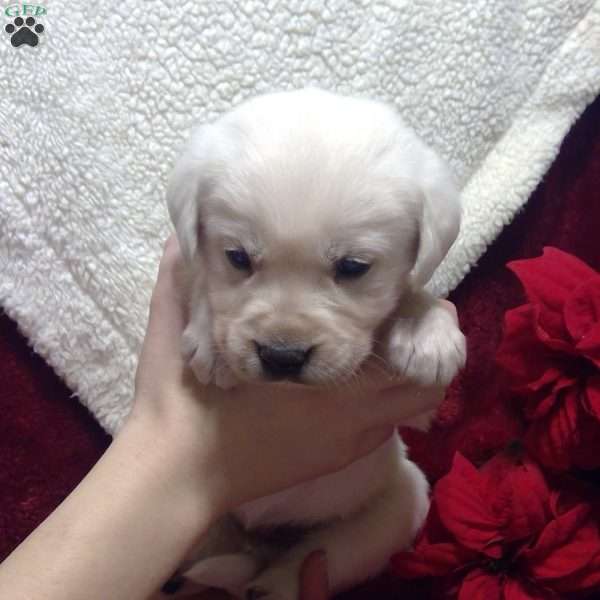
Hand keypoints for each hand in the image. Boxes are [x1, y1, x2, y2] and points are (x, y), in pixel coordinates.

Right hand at [130, 236, 447, 513]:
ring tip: (379, 350)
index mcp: (329, 379)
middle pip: (426, 382)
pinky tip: (352, 386)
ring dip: (404, 377)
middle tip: (400, 322)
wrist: (179, 477)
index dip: (422, 317)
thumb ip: (183, 278)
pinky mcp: (337, 460)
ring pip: (408, 408)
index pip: (408, 345)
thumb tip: (183, 237)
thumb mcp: (178, 331)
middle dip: (422, 348)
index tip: (407, 297)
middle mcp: (353, 415)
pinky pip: (384, 427)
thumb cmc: (186, 404)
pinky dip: (384, 403)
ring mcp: (348, 442)